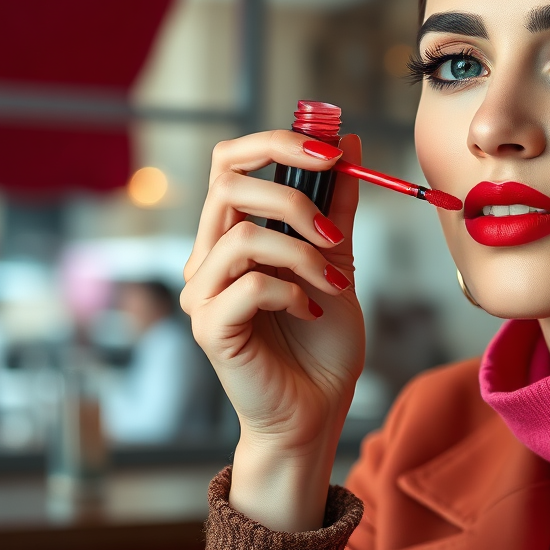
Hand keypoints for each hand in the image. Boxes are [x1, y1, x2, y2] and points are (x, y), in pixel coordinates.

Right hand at [181, 131, 364, 530]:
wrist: (318, 408)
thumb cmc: (322, 339)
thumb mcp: (338, 260)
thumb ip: (336, 206)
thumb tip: (347, 142)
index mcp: (231, 234)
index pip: (230, 163)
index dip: (276, 143)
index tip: (331, 151)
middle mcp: (206, 257)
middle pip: (227, 184)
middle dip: (292, 194)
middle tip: (333, 229)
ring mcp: (202, 293)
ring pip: (243, 236)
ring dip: (303, 254)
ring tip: (335, 283)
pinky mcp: (210, 328)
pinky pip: (250, 286)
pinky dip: (293, 292)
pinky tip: (311, 313)